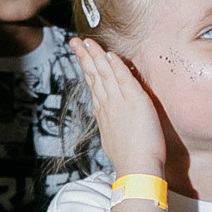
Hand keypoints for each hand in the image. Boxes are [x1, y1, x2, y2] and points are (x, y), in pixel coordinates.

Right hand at [70, 37, 167, 176]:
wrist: (136, 169)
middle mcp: (109, 105)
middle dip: (84, 57)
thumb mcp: (109, 137)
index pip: (93, 84)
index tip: (79, 54)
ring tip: (87, 42)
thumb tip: (96, 109)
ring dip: (96, 56)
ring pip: (105, 74)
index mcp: (104, 112)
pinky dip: (116, 66)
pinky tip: (108, 54)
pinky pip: (124, 80)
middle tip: (75, 42)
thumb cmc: (128, 158)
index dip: (85, 67)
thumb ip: (103, 120)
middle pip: (94, 75)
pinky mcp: (136, 102)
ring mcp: (120, 103)